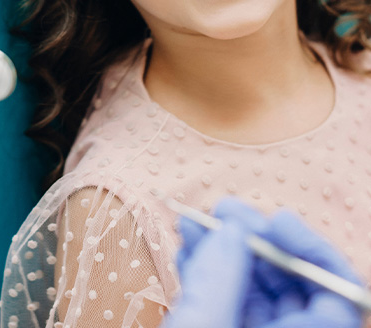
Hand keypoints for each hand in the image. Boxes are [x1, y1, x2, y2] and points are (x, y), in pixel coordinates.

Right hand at [165, 198, 363, 327]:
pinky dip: (207, 269)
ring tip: (192, 221)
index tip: (277, 221)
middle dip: (256, 240)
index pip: (338, 296)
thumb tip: (234, 228)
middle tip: (224, 211)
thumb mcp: (202, 327)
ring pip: (252, 287)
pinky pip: (226, 298)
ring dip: (223, 247)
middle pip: (289, 284)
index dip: (312, 252)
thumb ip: (221, 279)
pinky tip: (188, 247)